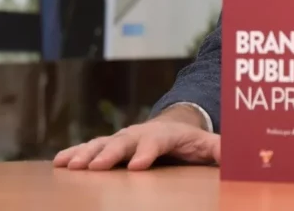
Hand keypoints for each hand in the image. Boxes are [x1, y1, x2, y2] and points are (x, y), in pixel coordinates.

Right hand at [52, 105, 219, 170]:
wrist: (171, 125)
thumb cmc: (189, 140)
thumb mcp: (207, 144)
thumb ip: (220, 150)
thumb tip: (235, 155)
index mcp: (165, 135)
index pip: (156, 143)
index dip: (147, 153)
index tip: (137, 166)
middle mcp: (140, 134)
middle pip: (124, 142)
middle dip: (110, 154)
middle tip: (96, 167)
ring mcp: (123, 138)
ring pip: (102, 144)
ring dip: (86, 154)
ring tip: (70, 165)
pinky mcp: (109, 146)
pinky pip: (90, 148)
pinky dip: (74, 153)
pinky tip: (58, 162)